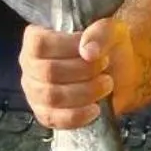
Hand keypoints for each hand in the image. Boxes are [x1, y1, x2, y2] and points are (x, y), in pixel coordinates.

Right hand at [18, 14, 136, 128]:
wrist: (121, 73)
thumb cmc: (107, 48)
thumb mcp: (112, 31)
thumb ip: (101, 33)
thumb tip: (88, 51)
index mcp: (37, 39)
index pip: (39, 43)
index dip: (66, 47)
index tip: (90, 50)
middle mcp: (30, 65)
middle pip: (48, 71)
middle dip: (83, 71)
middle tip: (104, 67)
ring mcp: (35, 91)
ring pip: (52, 97)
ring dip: (85, 92)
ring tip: (105, 85)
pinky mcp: (45, 113)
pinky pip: (54, 119)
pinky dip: (78, 116)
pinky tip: (95, 108)